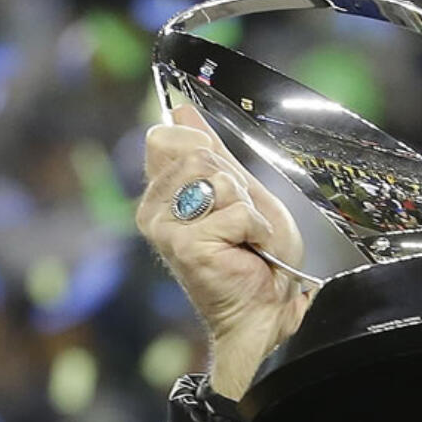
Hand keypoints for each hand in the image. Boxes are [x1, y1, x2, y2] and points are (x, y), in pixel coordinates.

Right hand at [137, 104, 310, 397]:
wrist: (267, 311)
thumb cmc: (259, 262)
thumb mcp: (241, 193)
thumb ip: (214, 154)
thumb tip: (181, 109)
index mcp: (162, 194)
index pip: (167, 137)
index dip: (204, 151)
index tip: (226, 190)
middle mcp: (154, 210)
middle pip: (195, 153)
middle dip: (233, 183)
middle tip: (240, 223)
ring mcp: (164, 228)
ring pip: (214, 177)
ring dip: (245, 206)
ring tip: (245, 238)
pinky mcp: (184, 245)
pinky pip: (233, 210)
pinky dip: (254, 227)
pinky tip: (249, 251)